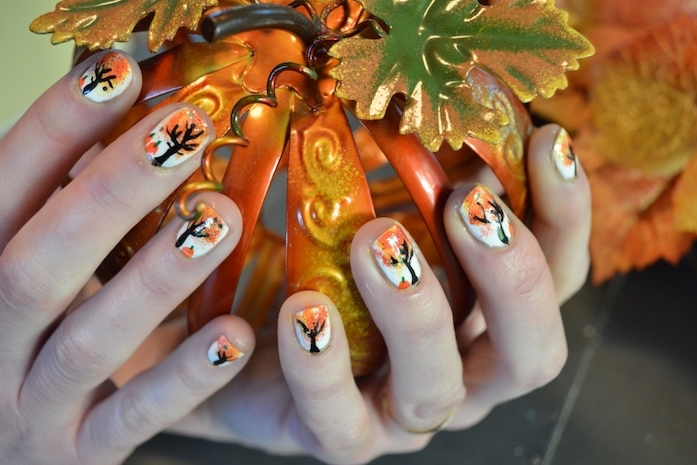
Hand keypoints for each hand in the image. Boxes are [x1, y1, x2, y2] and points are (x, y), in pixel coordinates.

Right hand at [0, 51, 255, 464]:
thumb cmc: (23, 338)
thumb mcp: (23, 265)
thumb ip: (57, 208)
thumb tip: (121, 114)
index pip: (4, 191)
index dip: (55, 129)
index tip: (120, 72)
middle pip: (40, 262)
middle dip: (111, 191)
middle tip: (186, 131)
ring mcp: (29, 402)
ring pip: (89, 340)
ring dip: (156, 276)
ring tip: (221, 218)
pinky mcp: (78, 453)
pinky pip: (134, 417)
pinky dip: (183, 378)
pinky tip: (234, 336)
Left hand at [168, 124, 590, 463]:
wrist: (254, 336)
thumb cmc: (335, 265)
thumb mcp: (389, 210)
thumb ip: (431, 177)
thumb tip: (452, 106)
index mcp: (488, 317)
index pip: (558, 276)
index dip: (567, 214)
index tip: (547, 140)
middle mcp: (463, 373)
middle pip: (529, 354)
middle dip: (511, 278)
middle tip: (468, 205)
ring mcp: (402, 414)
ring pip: (436, 390)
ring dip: (415, 312)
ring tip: (376, 239)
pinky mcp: (338, 436)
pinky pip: (340, 422)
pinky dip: (325, 367)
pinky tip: (305, 310)